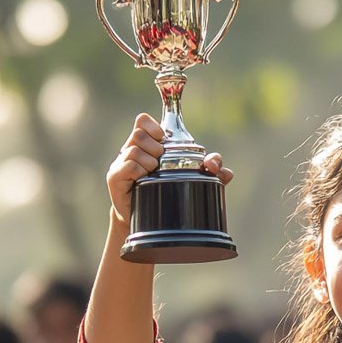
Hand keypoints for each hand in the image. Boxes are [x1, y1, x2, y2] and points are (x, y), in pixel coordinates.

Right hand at [105, 113, 233, 225]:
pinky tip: (144, 180)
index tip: (163, 139)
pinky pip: (128, 166)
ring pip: (134, 149)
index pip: (143, 120)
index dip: (154, 126)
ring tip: (154, 173)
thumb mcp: (190, 180)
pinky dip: (140, 170)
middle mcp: (131, 150)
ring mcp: (122, 164)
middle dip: (156, 147)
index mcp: (147, 145)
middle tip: (161, 162)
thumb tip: (226, 172)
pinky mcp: (115, 178)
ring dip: (150, 161)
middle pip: (139, 133)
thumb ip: (210, 173)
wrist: (147, 222)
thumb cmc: (168, 194)